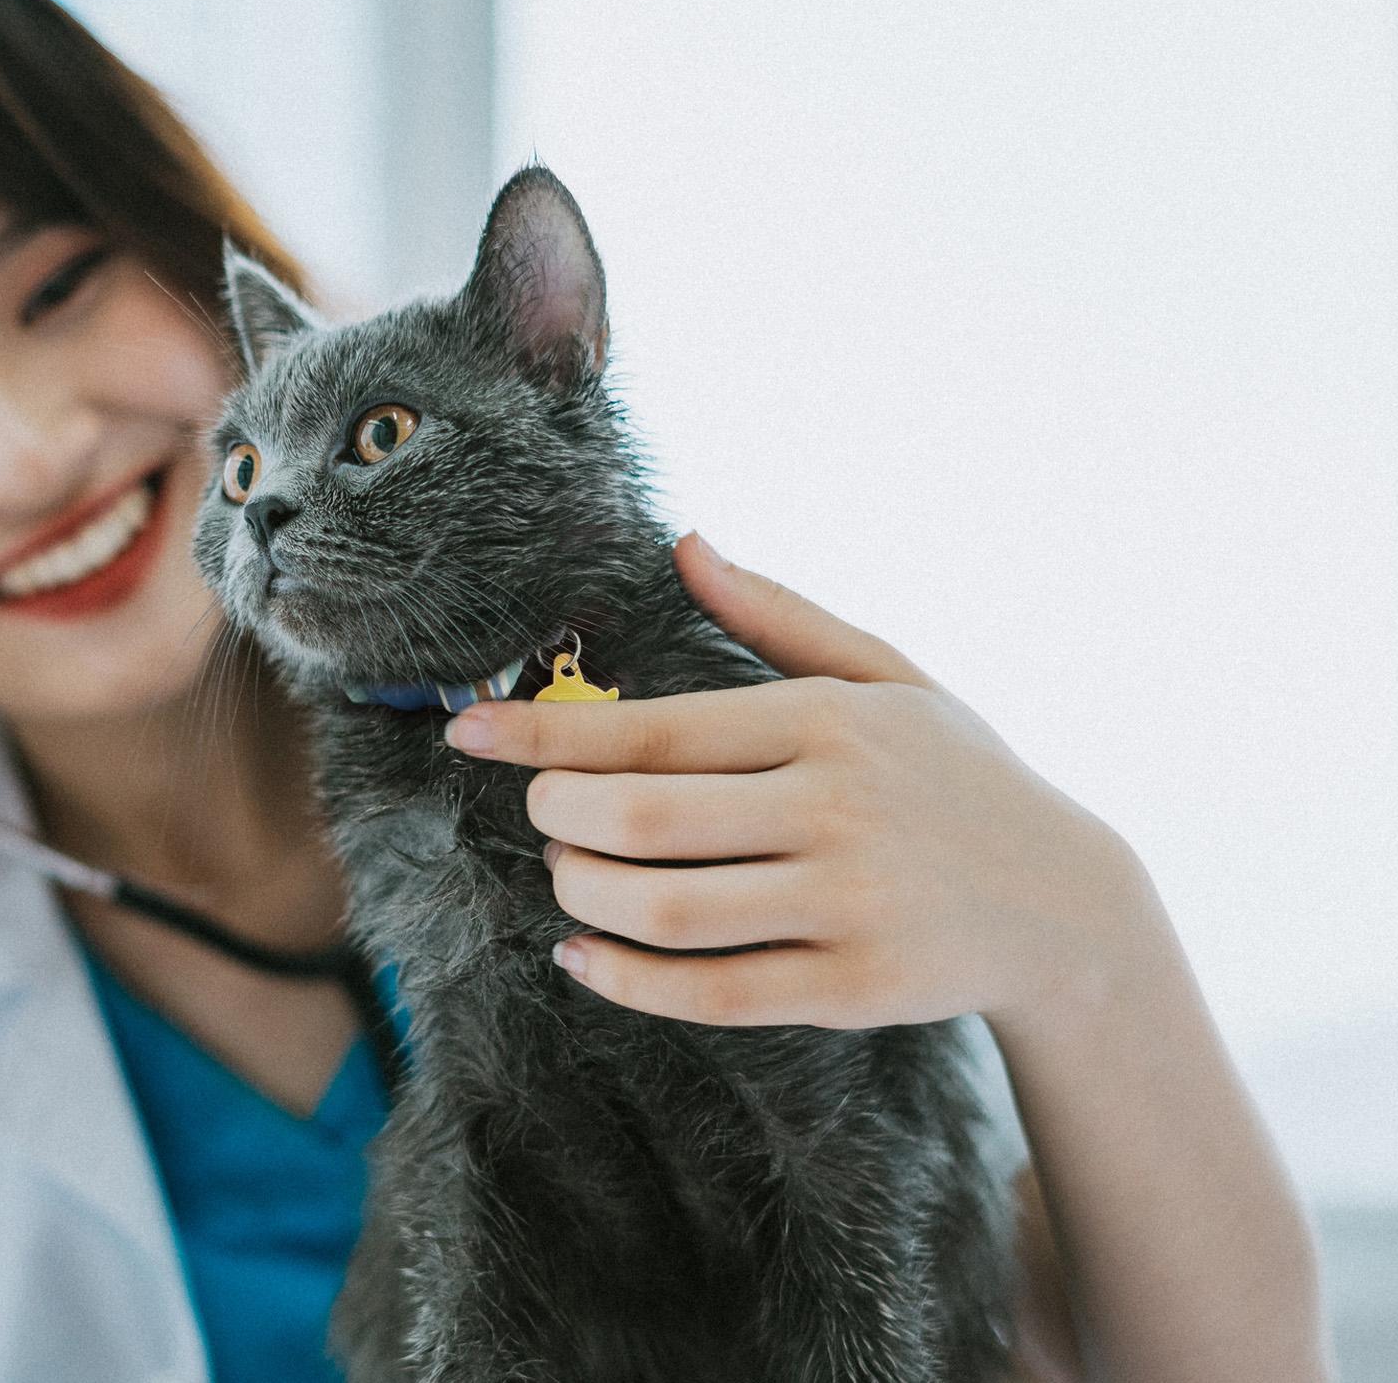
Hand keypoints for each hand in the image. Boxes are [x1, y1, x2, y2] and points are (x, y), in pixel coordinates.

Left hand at [441, 532, 1162, 1035]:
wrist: (1067, 905)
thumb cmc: (953, 777)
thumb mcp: (887, 676)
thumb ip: (777, 615)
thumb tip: (683, 541)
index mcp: (828, 722)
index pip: (653, 727)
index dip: (543, 732)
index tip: (466, 732)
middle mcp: (837, 809)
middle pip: (640, 819)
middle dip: (557, 815)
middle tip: (541, 812)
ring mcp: (848, 906)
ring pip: (664, 910)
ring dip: (582, 896)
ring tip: (567, 876)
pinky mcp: (853, 991)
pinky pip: (709, 992)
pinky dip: (624, 981)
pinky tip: (582, 958)